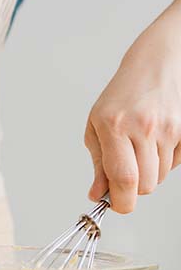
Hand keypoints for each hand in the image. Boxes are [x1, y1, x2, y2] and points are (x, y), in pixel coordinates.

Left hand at [84, 1, 180, 213]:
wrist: (154, 65)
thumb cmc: (122, 94)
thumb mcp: (97, 123)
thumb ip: (98, 161)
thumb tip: (98, 194)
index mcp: (113, 124)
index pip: (124, 180)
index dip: (121, 202)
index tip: (115, 204)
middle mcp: (141, 126)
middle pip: (145, 186)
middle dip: (133, 188)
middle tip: (126, 168)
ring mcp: (166, 129)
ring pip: (160, 178)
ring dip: (149, 172)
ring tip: (140, 146)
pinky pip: (175, 165)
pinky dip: (164, 161)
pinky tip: (156, 141)